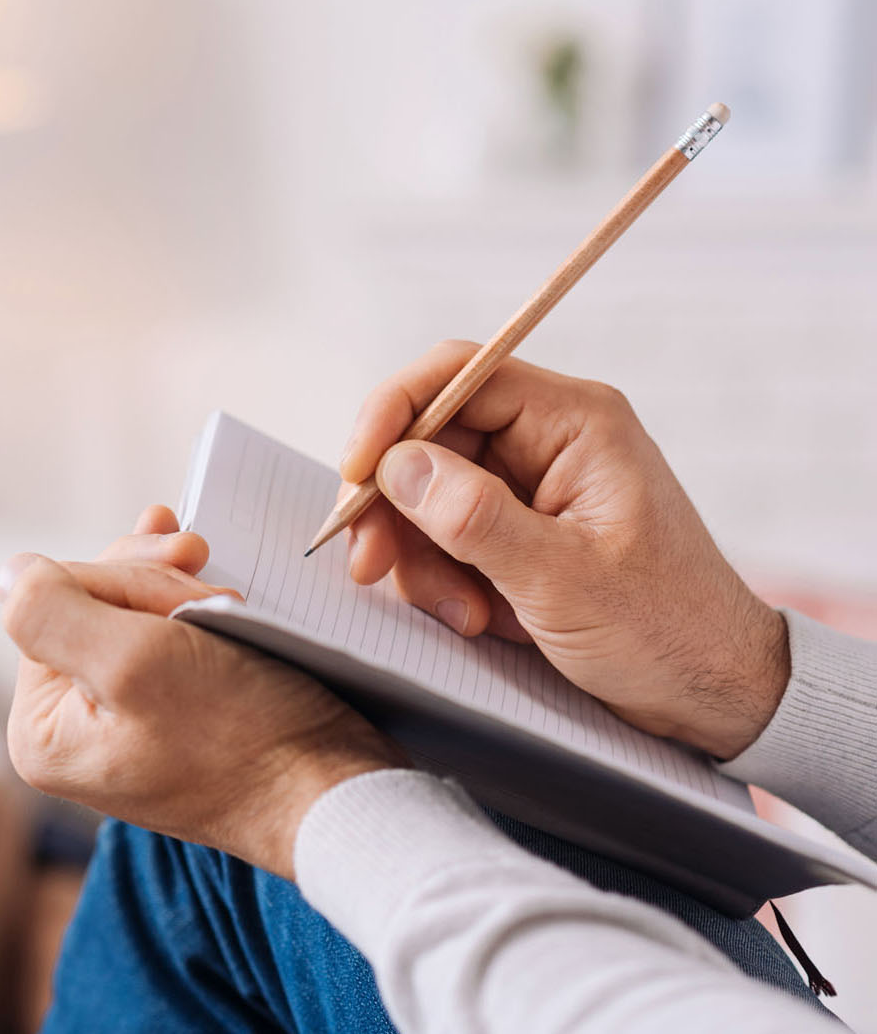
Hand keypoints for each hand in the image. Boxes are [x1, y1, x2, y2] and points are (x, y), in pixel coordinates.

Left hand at [0, 507, 407, 879]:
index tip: (185, 577)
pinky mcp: (170, 714)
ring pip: (129, 613)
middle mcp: (70, 732)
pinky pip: (163, 638)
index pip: (52, 604)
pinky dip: (190, 607)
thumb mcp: (132, 663)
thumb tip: (8, 572)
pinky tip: (210, 587)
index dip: (120, 578)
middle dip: (150, 582)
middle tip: (208, 570)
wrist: (332, 789)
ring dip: (178, 590)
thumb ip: (51, 612)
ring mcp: (120, 724)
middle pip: (87, 605)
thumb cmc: (243, 736)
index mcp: (40, 731)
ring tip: (227, 596)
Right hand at [337, 340, 787, 758]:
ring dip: (420, 556)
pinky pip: (446, 534)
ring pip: (427, 493)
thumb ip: (474, 517)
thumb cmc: (665, 631)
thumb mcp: (561, 579)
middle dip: (394, 505)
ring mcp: (531, 486)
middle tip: (370, 566)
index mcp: (575, 422)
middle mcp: (549, 440)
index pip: (458, 375)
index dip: (392, 414)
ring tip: (461, 614)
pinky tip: (474, 618)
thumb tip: (397, 466)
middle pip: (430, 438)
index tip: (355, 475)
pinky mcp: (519, 530)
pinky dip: (440, 577)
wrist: (713, 694)